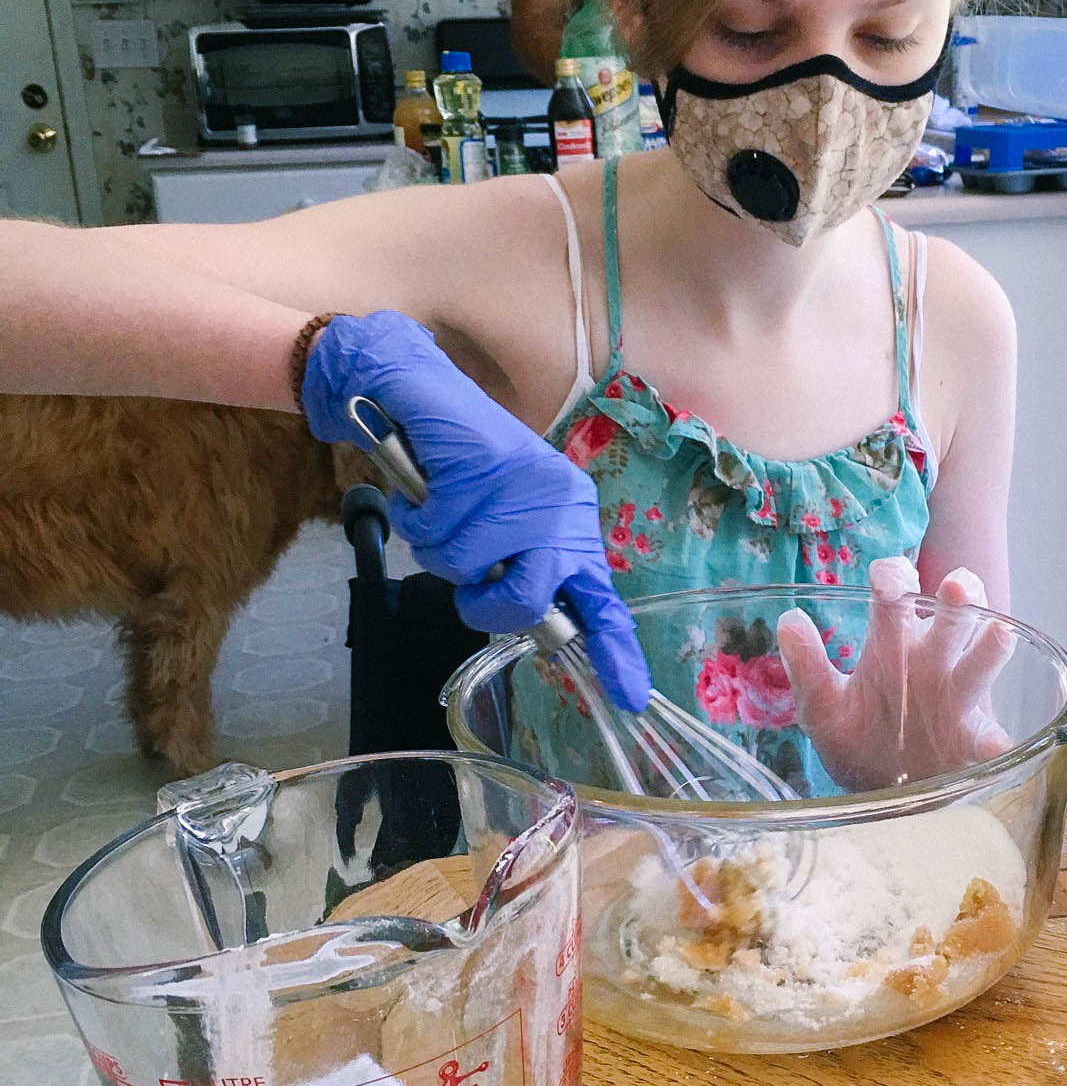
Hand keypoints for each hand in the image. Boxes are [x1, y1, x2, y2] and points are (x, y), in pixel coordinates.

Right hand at [302, 310, 650, 710]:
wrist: (428, 391)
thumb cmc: (467, 463)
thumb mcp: (509, 517)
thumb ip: (525, 565)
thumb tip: (534, 622)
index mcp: (573, 519)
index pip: (601, 595)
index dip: (614, 649)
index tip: (629, 694)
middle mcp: (559, 504)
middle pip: (523, 599)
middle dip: (483, 601)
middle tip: (468, 575)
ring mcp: (520, 487)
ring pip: (465, 568)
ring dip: (440, 546)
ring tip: (444, 508)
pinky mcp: (478, 468)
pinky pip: (434, 533)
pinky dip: (417, 518)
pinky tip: (430, 485)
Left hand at [776, 555, 1013, 790]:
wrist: (874, 795)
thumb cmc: (855, 737)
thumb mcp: (823, 707)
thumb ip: (808, 667)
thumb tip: (789, 620)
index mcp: (892, 641)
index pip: (898, 590)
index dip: (896, 577)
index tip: (887, 588)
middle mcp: (931, 658)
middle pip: (955, 612)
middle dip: (961, 595)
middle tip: (956, 588)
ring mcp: (956, 696)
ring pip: (981, 659)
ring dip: (990, 647)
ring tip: (998, 634)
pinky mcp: (971, 740)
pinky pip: (990, 735)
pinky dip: (996, 740)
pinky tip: (998, 745)